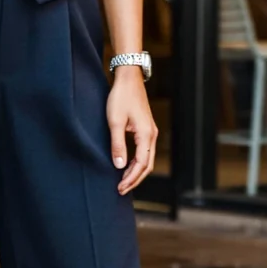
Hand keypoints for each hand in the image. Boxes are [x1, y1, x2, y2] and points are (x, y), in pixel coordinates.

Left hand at [107, 68, 157, 194]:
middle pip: (147, 165)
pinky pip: (144, 151)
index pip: (141, 165)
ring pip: (146, 159)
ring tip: (123, 181)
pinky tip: (126, 165)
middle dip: (135, 179)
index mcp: (146, 135)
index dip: (131, 179)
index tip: (120, 188)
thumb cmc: (121, 97)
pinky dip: (136, 162)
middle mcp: (152, 135)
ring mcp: (150, 132)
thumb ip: (117, 144)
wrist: (128, 78)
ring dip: (135, 171)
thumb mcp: (114, 121)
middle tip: (121, 190)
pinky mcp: (146, 128)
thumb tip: (118, 166)